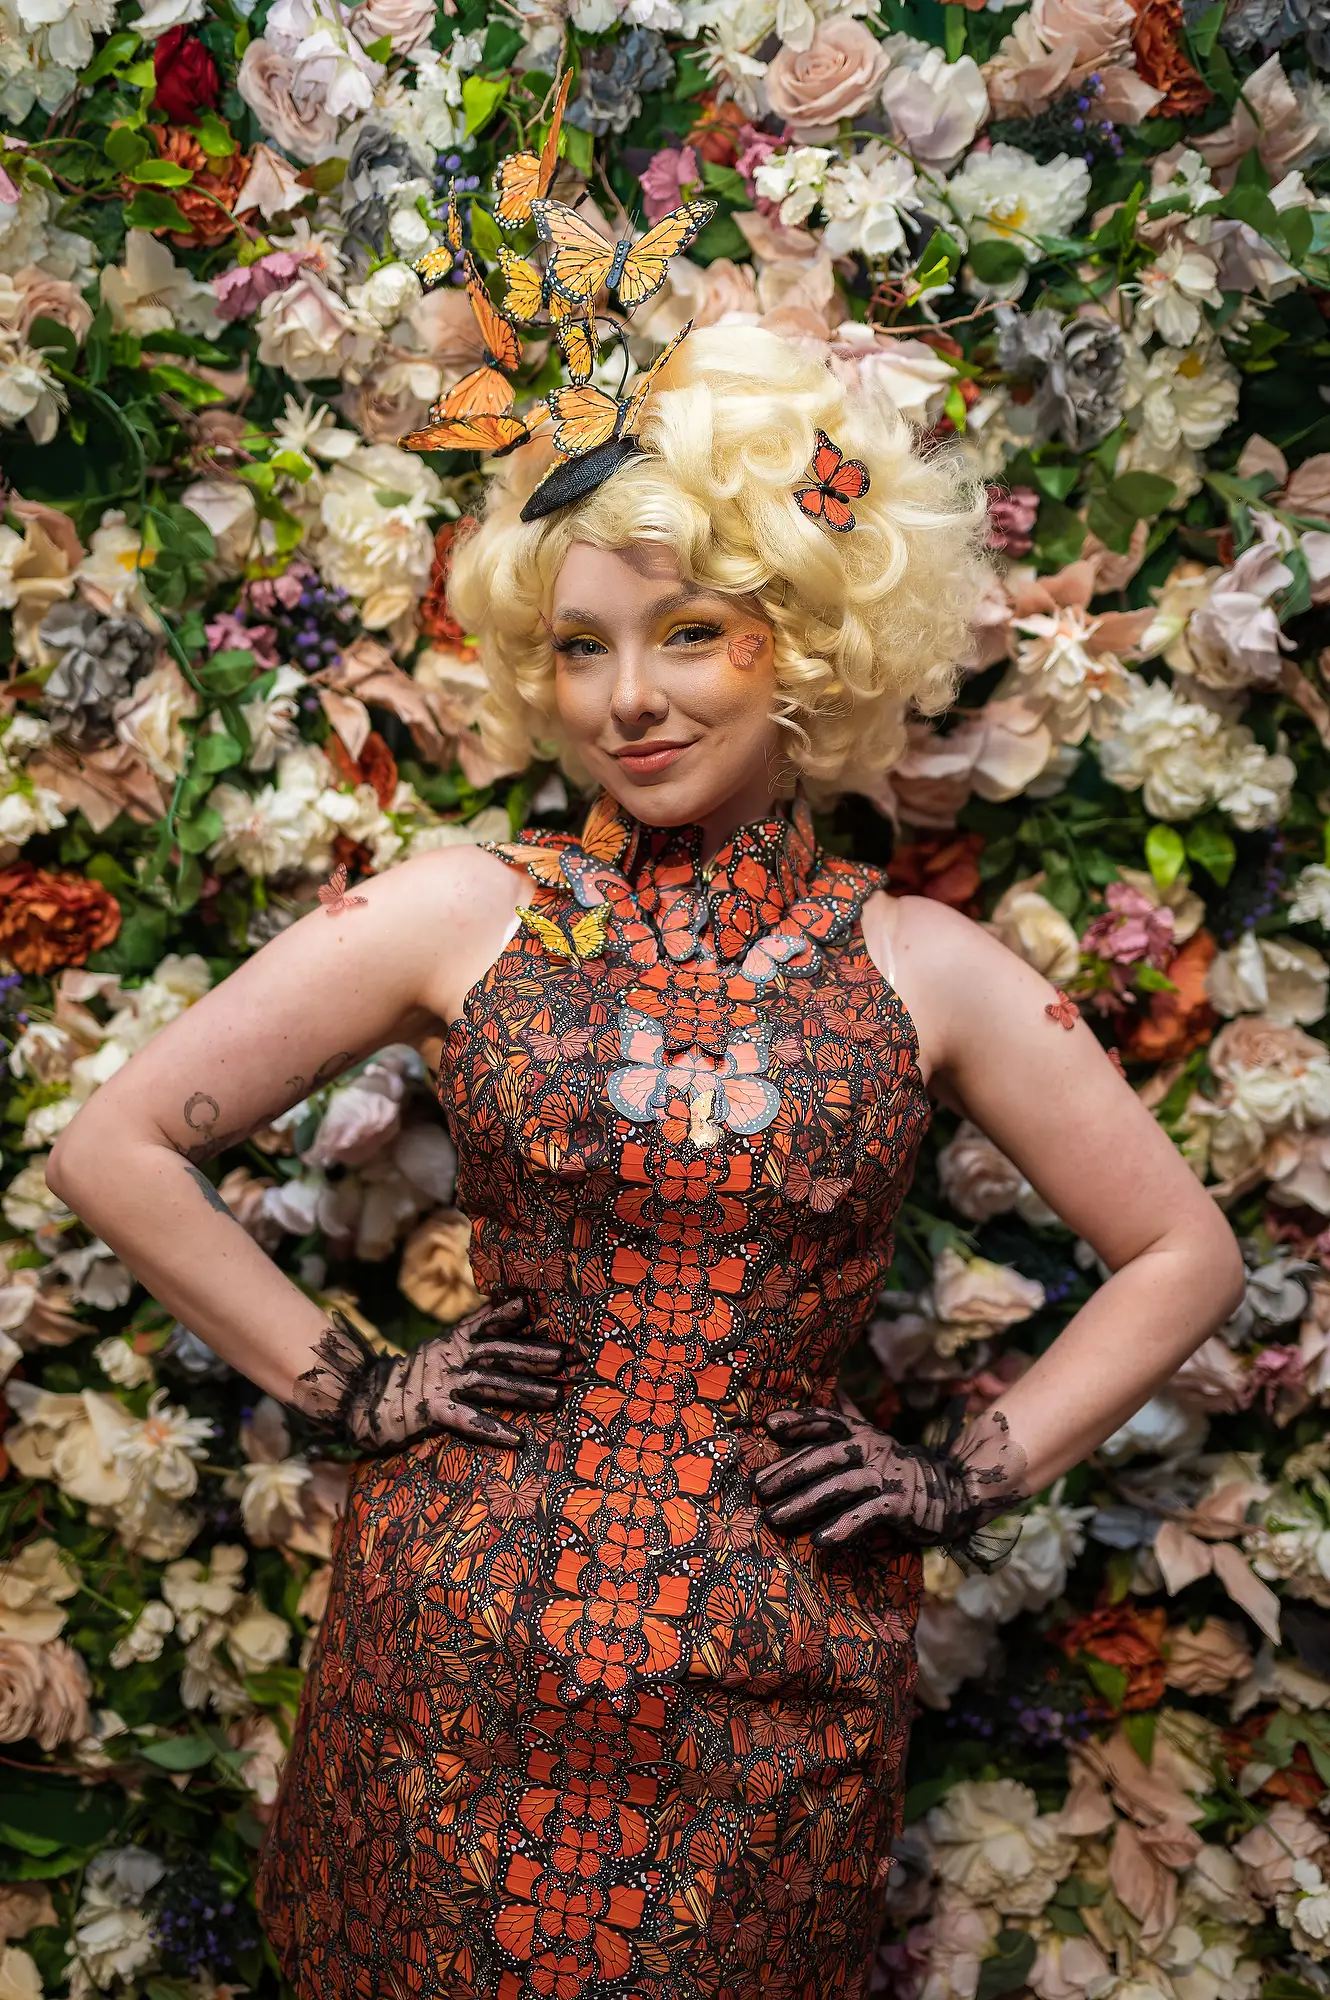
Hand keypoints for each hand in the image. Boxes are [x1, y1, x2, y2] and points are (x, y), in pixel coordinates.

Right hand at [288, 1295, 567, 1451]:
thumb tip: (504, 1317)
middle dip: (534, 1354)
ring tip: (555, 1396)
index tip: (535, 1305)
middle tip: (567, 1357)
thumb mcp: (439, 1350)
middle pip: (498, 1352)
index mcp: (452, 1342)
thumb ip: (468, 1337)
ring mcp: (441, 1384)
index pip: (486, 1323)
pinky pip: (467, 1421)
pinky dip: (492, 1429)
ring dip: (525, 1390)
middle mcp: (450, 1358)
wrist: (364, 1400)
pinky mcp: (432, 1411)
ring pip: (491, 1384)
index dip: (510, 1315)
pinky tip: (517, 1439)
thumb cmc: (409, 1378)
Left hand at [752, 1396, 1025, 1566]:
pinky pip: (866, 1515)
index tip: (769, 1424)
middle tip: (758, 1488)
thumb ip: (850, 1416)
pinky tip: (820, 1541)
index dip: (799, 1421)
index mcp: (860, 1433)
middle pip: (823, 1457)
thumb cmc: (897, 1465)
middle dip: (788, 1472)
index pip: (825, 1421)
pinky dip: (843, 1527)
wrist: (951, 1490)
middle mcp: (870, 1449)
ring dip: (803, 1503)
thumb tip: (834, 1389)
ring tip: (774, 1519)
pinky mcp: (899, 1504)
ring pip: (838, 1487)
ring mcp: (884, 1476)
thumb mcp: (873, 1437)